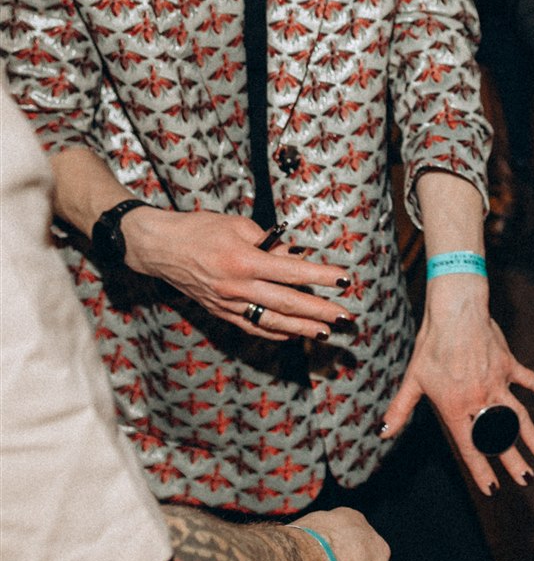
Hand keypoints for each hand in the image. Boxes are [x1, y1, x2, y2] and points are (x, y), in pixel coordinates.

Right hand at [120, 207, 348, 342]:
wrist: (160, 247)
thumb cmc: (200, 229)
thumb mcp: (238, 225)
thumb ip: (269, 244)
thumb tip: (294, 259)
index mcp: (244, 261)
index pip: (292, 271)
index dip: (321, 277)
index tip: (344, 280)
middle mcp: (238, 287)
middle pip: (287, 303)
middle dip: (320, 311)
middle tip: (346, 317)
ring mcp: (228, 304)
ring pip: (272, 321)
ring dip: (302, 329)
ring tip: (326, 333)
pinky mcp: (219, 312)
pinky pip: (252, 327)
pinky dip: (275, 333)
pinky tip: (293, 335)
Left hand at [380, 276, 533, 494]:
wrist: (456, 312)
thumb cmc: (432, 345)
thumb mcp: (413, 379)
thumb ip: (401, 409)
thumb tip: (384, 432)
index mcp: (457, 407)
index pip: (470, 447)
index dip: (481, 470)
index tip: (492, 489)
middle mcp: (480, 399)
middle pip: (499, 436)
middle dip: (514, 461)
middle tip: (526, 480)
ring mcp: (497, 382)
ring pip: (517, 414)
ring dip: (530, 435)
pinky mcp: (508, 364)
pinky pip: (527, 379)